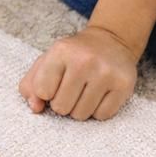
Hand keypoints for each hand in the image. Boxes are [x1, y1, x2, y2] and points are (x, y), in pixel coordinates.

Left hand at [18, 25, 138, 121]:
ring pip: (81, 115)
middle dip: (63, 103)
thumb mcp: (47, 61)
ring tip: (85, 91)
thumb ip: (31, 85)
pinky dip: (97, 111)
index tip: (54, 84)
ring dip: (80, 108)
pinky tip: (99, 95)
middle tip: (71, 89)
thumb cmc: (73, 56)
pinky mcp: (124, 85)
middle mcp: (84, 60)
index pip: (42, 91)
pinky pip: (102, 116)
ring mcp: (106, 73)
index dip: (46, 93)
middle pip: (62, 107)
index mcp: (61, 51)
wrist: (111, 41)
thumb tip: (35, 108)